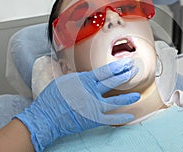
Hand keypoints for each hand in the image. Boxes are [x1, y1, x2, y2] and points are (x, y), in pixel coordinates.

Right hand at [15, 58, 139, 151]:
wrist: (45, 117)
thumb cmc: (52, 98)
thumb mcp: (65, 81)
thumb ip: (81, 78)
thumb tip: (90, 77)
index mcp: (83, 80)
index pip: (105, 71)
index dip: (117, 67)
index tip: (126, 64)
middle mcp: (91, 92)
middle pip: (112, 82)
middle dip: (125, 75)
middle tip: (134, 71)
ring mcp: (93, 106)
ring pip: (115, 101)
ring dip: (127, 97)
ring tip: (137, 95)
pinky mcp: (93, 119)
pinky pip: (111, 119)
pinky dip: (121, 118)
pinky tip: (129, 116)